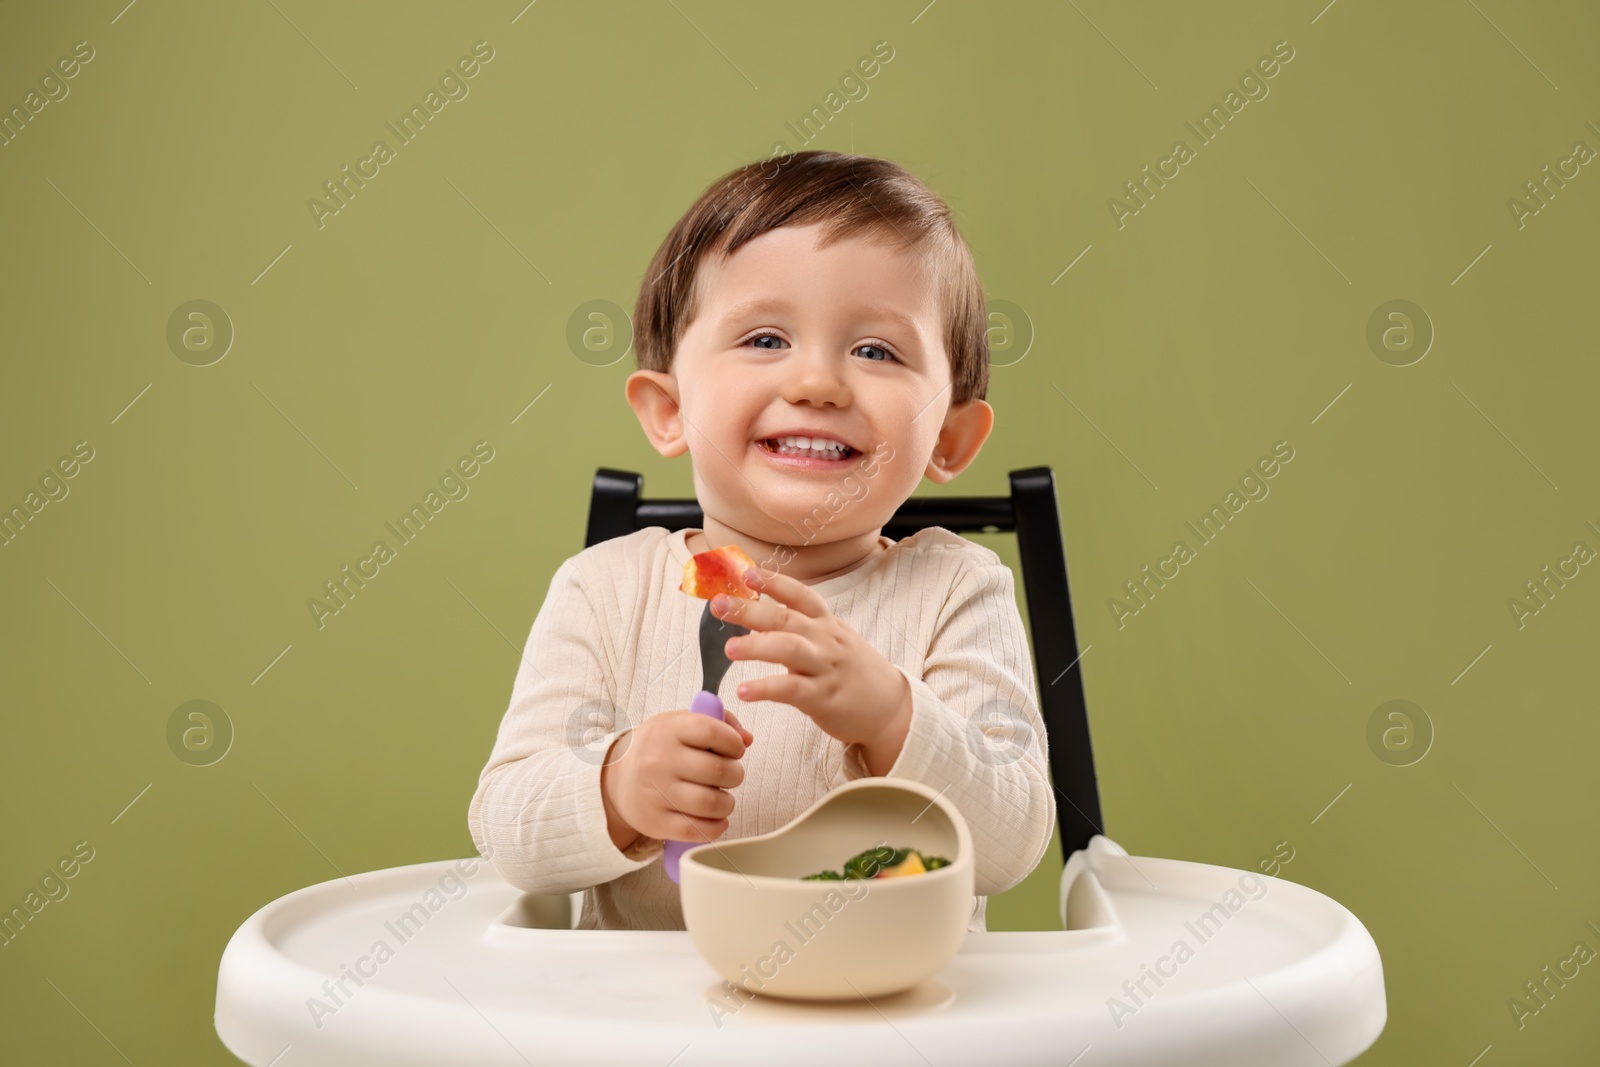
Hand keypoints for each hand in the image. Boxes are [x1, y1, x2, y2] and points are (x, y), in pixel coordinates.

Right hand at [599, 707, 753, 849]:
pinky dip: (716, 827)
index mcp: (668, 731)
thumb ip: (719, 722)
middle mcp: (659, 761)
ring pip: (712, 804)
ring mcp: (656, 794)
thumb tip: (747, 739)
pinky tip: (715, 818)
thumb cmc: (658, 748)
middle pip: (717, 771)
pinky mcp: (656, 822)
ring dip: (727, 803)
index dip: (733, 742)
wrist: (618, 778)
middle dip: (735, 774)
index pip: (712, 732)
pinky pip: (698, 831)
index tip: (735, 748)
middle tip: (729, 775)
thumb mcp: (681, 723)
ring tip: (721, 797)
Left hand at [712, 566, 911, 771]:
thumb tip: (757, 614)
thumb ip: (800, 627)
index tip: (746, 572)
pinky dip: (765, 688)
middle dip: (750, 609)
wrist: (890, 707)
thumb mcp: (832, 640)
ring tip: (729, 648)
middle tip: (718, 604)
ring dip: (756, 646)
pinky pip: (791, 690)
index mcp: (826, 623)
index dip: (773, 581)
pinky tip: (743, 691)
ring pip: (789, 648)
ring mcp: (825, 668)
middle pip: (786, 617)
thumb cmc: (852, 671)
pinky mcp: (823, 698)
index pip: (799, 594)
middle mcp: (825, 640)